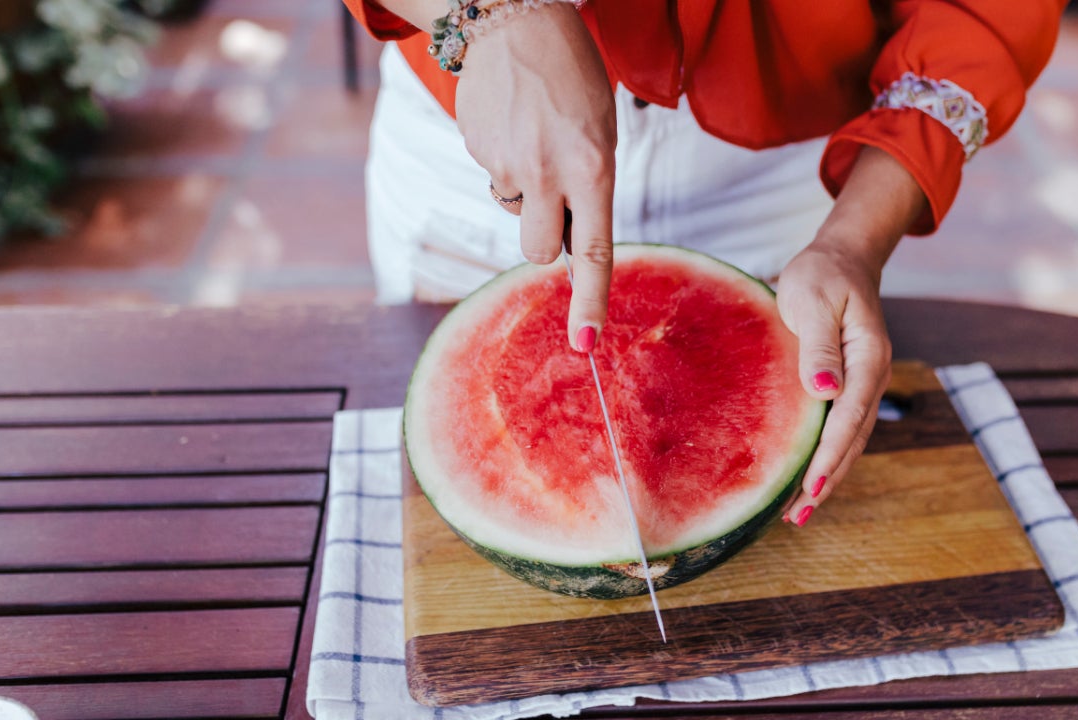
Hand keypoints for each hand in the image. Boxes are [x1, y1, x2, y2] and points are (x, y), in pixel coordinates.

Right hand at [454, 3, 616, 350]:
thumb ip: (589, 188)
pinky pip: (495, 178)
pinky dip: (504, 161)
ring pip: (515, 212)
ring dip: (525, 193)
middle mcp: (547, 174)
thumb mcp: (600, 131)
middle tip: (554, 197)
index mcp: (591, 169)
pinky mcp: (477, 152)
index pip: (593, 252)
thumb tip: (564, 239)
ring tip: (534, 139)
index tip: (586, 344)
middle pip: (539, 251)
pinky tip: (512, 123)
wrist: (514, 19)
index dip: (590, 301)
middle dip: (545, 238)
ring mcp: (506, 166)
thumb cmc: (571, 77)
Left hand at [776, 146, 925, 524]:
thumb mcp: (815, 301)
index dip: (829, 455)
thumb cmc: (822, 275)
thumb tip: (825, 391)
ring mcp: (864, 384)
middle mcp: (872, 376)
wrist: (842, 259)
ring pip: (848, 440)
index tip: (810, 486)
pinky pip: (840, 429)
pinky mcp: (850, 386)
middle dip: (827, 480)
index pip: (849, 417)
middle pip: (852, 439)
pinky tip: (805, 477)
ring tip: (798, 512)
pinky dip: (825, 456)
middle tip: (797, 516)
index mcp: (868, 358)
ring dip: (827, 476)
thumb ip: (820, 347)